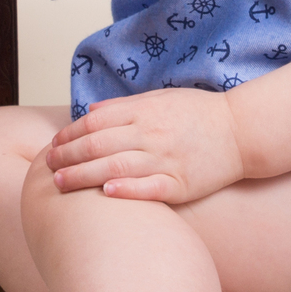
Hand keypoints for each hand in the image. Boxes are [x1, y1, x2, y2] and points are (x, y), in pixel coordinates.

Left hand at [44, 88, 247, 203]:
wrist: (242, 132)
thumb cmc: (200, 114)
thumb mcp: (161, 98)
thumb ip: (124, 106)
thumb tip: (90, 112)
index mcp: (145, 112)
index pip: (96, 122)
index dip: (71, 134)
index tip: (54, 145)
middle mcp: (152, 134)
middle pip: (99, 145)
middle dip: (69, 156)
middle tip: (48, 167)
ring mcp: (167, 160)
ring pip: (117, 167)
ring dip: (85, 175)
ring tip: (62, 183)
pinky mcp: (182, 184)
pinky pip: (150, 188)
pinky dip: (127, 190)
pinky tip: (106, 193)